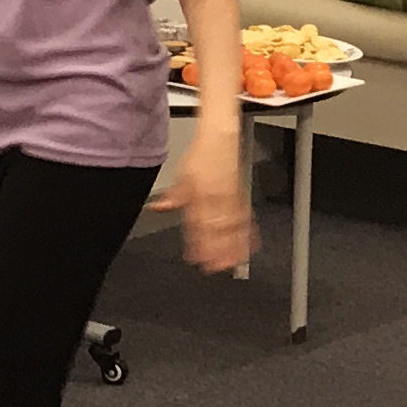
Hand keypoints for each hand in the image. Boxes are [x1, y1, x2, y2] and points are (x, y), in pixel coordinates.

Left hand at [149, 154, 256, 273]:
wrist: (220, 138)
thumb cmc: (201, 157)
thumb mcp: (180, 176)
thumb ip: (171, 197)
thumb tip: (157, 208)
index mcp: (200, 194)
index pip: (198, 223)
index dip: (198, 243)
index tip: (196, 259)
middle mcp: (217, 198)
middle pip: (217, 228)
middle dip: (217, 249)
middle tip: (216, 268)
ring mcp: (232, 198)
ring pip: (234, 226)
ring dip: (234, 246)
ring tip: (234, 263)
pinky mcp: (242, 197)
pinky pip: (246, 217)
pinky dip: (249, 233)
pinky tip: (249, 247)